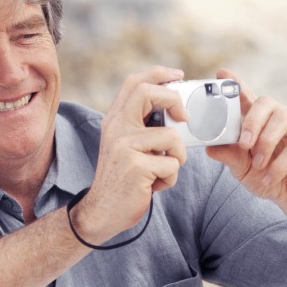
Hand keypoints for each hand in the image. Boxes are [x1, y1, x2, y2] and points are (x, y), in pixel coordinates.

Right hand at [72, 67, 187, 243]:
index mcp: (114, 121)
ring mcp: (125, 147)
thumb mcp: (124, 146)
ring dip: (177, 157)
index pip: (134, 82)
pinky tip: (154, 186)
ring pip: (172, 137)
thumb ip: (141, 127)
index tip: (179, 76)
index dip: (159, 74)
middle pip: (148, 92)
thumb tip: (175, 112)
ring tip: (162, 171)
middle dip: (174, 100)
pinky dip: (170, 178)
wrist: (101, 212)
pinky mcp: (136, 166)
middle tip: (184, 118)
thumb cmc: (121, 180)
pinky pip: (172, 164)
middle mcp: (116, 129)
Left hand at [206, 68, 286, 212]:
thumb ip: (229, 155)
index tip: (222, 73)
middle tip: (244, 143)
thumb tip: (209, 146)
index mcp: (260, 122)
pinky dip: (279, 165)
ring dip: (266, 143)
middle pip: (267, 102)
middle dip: (252, 121)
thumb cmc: (266, 178)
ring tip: (257, 164)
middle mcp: (281, 120)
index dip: (236, 84)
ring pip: (284, 120)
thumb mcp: (241, 169)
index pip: (247, 98)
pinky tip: (269, 178)